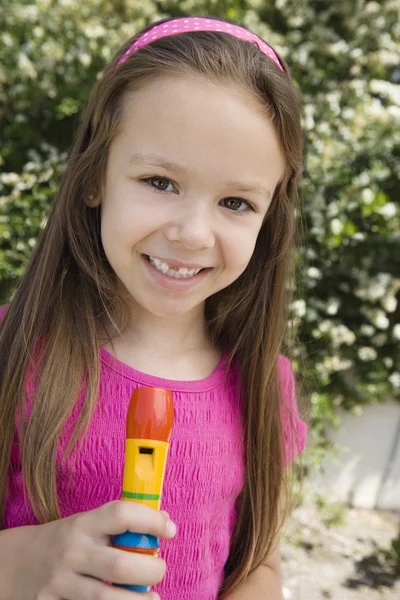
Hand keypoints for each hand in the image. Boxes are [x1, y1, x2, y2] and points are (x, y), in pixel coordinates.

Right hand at [5, 500, 175, 598]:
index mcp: (84, 525)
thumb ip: (119, 524)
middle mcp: (72, 553)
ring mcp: (61, 583)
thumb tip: (164, 522)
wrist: (15, 563)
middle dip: (151, 570)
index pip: (121, 515)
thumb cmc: (64, 541)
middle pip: (120, 566)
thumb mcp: (86, 524)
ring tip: (152, 598)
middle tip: (159, 569)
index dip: (151, 521)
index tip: (169, 530)